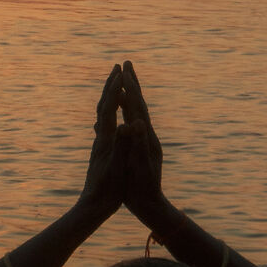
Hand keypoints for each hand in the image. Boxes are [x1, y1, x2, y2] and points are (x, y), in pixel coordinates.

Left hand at [76, 64, 125, 217]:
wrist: (92, 207)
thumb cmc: (107, 190)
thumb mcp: (118, 167)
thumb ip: (123, 144)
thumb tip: (128, 125)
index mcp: (106, 140)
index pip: (109, 108)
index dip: (115, 88)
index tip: (122, 70)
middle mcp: (100, 139)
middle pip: (103, 106)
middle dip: (110, 86)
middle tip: (117, 67)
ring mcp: (99, 145)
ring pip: (102, 115)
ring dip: (109, 97)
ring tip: (115, 85)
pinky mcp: (100, 152)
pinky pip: (105, 125)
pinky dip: (109, 113)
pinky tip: (110, 116)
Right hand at [118, 59, 164, 224]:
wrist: (150, 204)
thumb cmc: (143, 187)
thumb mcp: (140, 165)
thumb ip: (138, 144)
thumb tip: (138, 123)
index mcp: (146, 138)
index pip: (138, 107)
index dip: (131, 87)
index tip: (125, 69)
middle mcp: (147, 135)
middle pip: (139, 103)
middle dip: (133, 83)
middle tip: (127, 62)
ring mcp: (144, 140)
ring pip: (135, 112)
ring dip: (129, 94)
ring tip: (123, 79)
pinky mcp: (139, 147)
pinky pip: (130, 123)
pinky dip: (123, 112)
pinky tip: (117, 109)